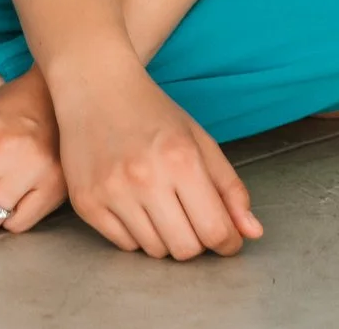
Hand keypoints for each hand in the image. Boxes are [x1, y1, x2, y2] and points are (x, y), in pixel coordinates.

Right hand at [49, 56, 264, 258]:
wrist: (95, 86)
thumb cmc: (151, 112)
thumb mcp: (199, 141)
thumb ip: (230, 189)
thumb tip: (252, 233)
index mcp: (181, 159)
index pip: (215, 231)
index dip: (227, 242)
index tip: (226, 238)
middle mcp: (145, 178)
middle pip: (185, 249)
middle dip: (197, 242)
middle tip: (192, 219)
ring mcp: (111, 192)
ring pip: (155, 252)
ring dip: (165, 238)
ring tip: (160, 205)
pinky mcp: (86, 202)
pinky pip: (124, 245)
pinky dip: (136, 234)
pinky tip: (135, 204)